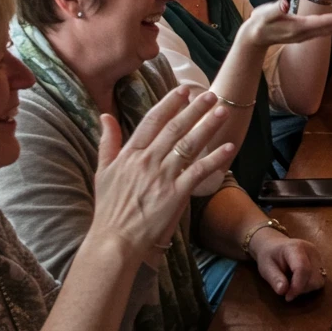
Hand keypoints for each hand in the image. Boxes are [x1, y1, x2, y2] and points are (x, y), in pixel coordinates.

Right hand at [92, 89, 234, 263]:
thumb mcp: (102, 171)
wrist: (114, 240)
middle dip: (195, 109)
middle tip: (211, 95)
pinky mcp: (175, 194)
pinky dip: (215, 158)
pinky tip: (228, 147)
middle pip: (175, 128)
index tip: (184, 89)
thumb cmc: (109, 208)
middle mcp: (148, 161)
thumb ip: (107, 142)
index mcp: (130, 154)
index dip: (170, 103)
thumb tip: (105, 116)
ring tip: (222, 111)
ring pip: (189, 144)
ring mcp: (162, 177)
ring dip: (207, 126)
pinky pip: (199, 171)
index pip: (152, 121)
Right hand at [242, 0, 331, 48]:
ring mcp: (308, 35)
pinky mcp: (307, 33)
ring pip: (331, 30)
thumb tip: (282, 3)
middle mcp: (306, 33)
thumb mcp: (262, 16)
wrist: (256, 38)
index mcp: (298, 27)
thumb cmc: (259, 24)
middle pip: (331, 28)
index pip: (321, 22)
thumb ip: (273, 9)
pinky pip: (327, 29)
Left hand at [248, 232, 325, 301]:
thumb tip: (283, 292)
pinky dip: (310, 285)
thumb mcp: (265, 267)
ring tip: (292, 285)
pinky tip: (299, 282)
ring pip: (319, 280)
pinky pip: (319, 279)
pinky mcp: (320, 262)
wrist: (274, 245)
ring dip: (307, 288)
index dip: (297, 286)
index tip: (287, 297)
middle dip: (302, 289)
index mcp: (295, 247)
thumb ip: (274, 279)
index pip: (303, 268)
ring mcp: (317, 255)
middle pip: (314, 277)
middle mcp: (311, 250)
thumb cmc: (268, 255)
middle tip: (287, 291)